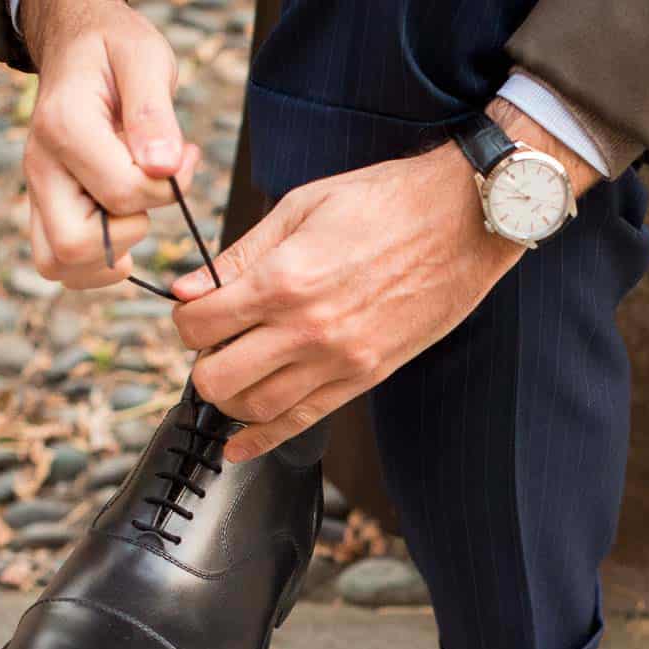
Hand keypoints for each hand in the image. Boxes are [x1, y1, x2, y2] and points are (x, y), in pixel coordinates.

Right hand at [20, 0, 201, 288]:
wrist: (77, 45)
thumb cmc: (114, 48)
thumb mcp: (145, 59)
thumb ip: (154, 113)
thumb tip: (164, 168)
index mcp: (64, 127)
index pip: (121, 194)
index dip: (167, 188)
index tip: (183, 155)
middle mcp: (41, 166)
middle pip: (74, 246)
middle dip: (130, 233)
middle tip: (153, 194)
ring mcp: (37, 190)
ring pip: (57, 265)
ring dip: (109, 256)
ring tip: (135, 212)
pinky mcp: (45, 205)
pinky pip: (58, 261)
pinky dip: (95, 262)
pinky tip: (123, 224)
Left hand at [169, 99, 598, 462]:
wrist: (464, 222)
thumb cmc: (385, 202)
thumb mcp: (302, 207)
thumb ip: (241, 253)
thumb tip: (187, 287)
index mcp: (283, 278)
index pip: (198, 324)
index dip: (184, 318)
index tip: (194, 310)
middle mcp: (306, 329)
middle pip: (216, 376)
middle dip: (200, 363)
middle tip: (210, 346)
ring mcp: (338, 360)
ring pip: (254, 407)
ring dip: (228, 399)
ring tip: (230, 377)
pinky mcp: (365, 377)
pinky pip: (302, 422)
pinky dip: (262, 440)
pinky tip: (238, 446)